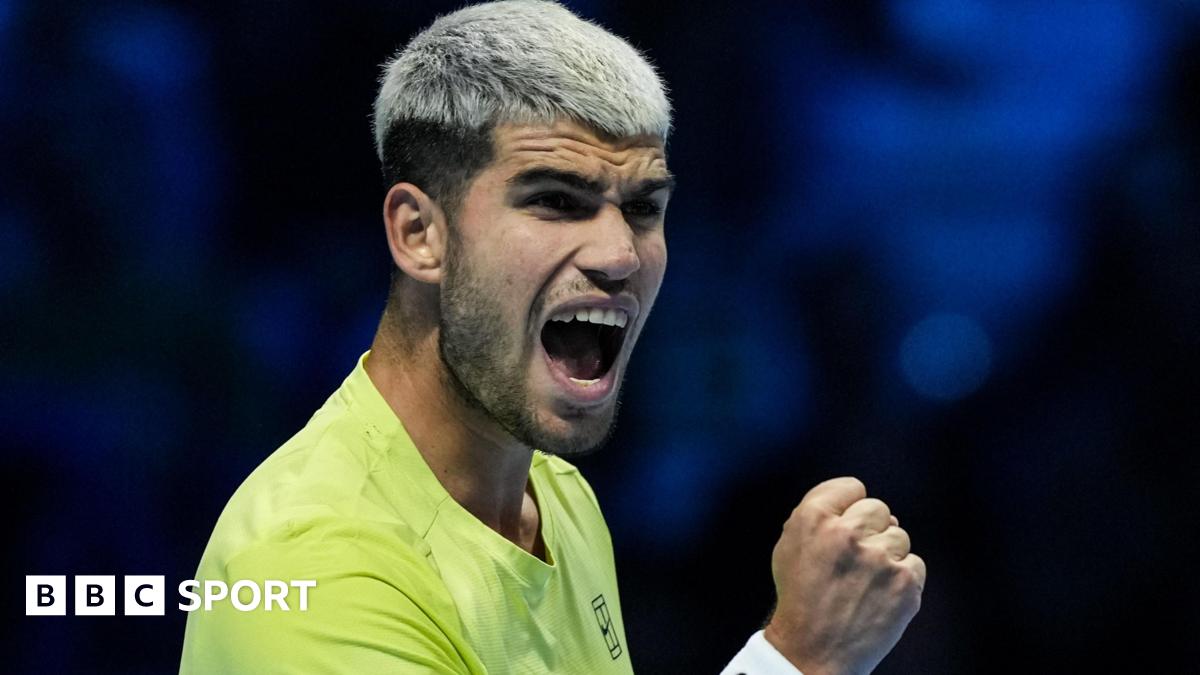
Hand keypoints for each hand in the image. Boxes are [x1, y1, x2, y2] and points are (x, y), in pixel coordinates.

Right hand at [763, 477, 925, 674]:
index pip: (851, 487)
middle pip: (878, 508)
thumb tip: (861, 501)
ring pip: (899, 535)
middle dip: (869, 529)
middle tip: (854, 560)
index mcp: (813, 519)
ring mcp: (879, 559)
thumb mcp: (790, 545)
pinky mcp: (904, 584)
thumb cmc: (801, 596)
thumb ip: (818, 513)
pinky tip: (880, 594)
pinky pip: (915, 563)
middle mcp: (846, 533)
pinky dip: (902, 578)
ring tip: (864, 582)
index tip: (845, 527)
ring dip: (887, 554)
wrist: (812, 652)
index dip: (848, 507)